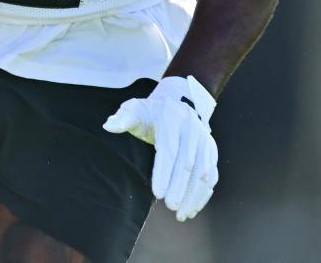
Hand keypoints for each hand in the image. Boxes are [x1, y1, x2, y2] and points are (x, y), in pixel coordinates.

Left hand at [103, 75, 218, 221]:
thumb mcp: (135, 110)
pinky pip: (211, 175)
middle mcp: (192, 129)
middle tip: (170, 206)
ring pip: (203, 171)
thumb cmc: (150, 113)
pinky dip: (203, 194)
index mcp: (172, 119)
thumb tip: (109, 125)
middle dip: (180, 187)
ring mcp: (204, 140)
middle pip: (188, 162)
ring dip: (193, 195)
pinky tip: (192, 208)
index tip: (158, 194)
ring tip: (181, 214)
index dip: (164, 172)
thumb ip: (122, 118)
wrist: (177, 105)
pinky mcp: (211, 151)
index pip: (169, 149)